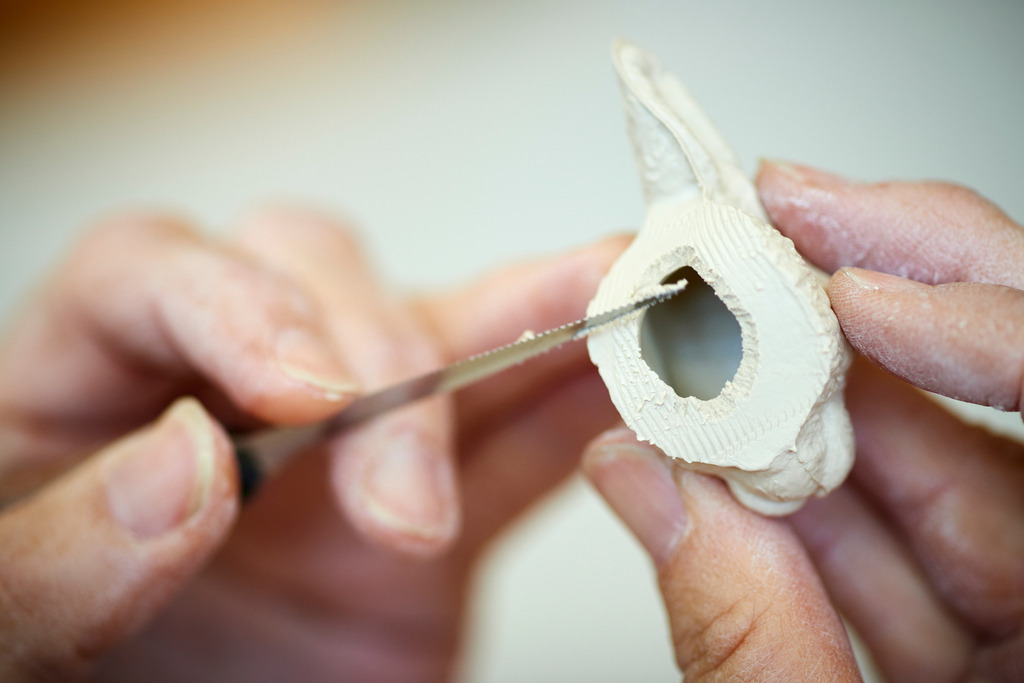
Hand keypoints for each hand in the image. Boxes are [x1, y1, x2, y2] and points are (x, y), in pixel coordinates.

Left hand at [0, 208, 626, 680]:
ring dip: (534, 311)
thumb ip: (65, 558)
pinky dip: (580, 405)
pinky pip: (518, 439)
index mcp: (88, 386)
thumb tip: (186, 468)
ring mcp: (342, 446)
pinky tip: (636, 375)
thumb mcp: (11, 627)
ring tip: (617, 291)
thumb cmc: (64, 671)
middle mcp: (228, 389)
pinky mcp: (433, 515)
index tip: (304, 401)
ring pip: (443, 334)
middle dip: (381, 360)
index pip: (156, 270)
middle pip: (311, 272)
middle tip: (406, 507)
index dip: (238, 306)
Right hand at [583, 162, 1023, 680]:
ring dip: (786, 416)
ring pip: (910, 478)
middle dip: (849, 334)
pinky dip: (782, 505)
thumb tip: (647, 486)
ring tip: (696, 353)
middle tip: (759, 246)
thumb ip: (745, 638)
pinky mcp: (961, 643)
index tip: (857, 293)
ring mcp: (1015, 621)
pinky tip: (706, 462)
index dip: (983, 321)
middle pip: (974, 424)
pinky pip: (878, 547)